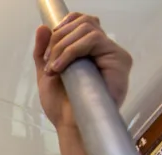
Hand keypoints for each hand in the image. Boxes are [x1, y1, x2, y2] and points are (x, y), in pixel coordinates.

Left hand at [33, 12, 132, 154]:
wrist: (70, 126)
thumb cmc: (62, 107)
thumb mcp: (47, 74)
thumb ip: (43, 52)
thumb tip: (42, 27)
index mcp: (90, 52)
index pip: (82, 22)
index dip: (63, 26)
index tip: (49, 48)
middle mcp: (104, 50)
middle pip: (84, 22)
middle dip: (59, 39)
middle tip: (49, 62)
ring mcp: (113, 54)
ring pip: (87, 29)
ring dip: (63, 46)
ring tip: (53, 69)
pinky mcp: (119, 60)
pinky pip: (94, 41)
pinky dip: (72, 51)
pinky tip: (60, 68)